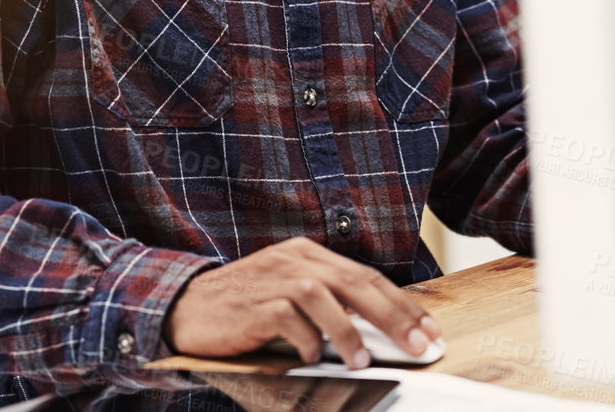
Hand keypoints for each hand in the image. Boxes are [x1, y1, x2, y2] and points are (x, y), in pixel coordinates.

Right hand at [162, 237, 443, 368]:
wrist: (186, 306)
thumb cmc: (243, 306)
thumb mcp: (288, 293)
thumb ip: (327, 303)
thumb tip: (375, 329)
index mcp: (307, 254)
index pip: (366, 276)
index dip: (402, 303)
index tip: (428, 328)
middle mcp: (294, 260)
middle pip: (356, 283)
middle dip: (394, 316)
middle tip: (419, 344)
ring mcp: (274, 279)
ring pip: (325, 298)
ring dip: (350, 333)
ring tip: (364, 361)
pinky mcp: (255, 303)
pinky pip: (290, 319)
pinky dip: (306, 340)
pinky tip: (312, 357)